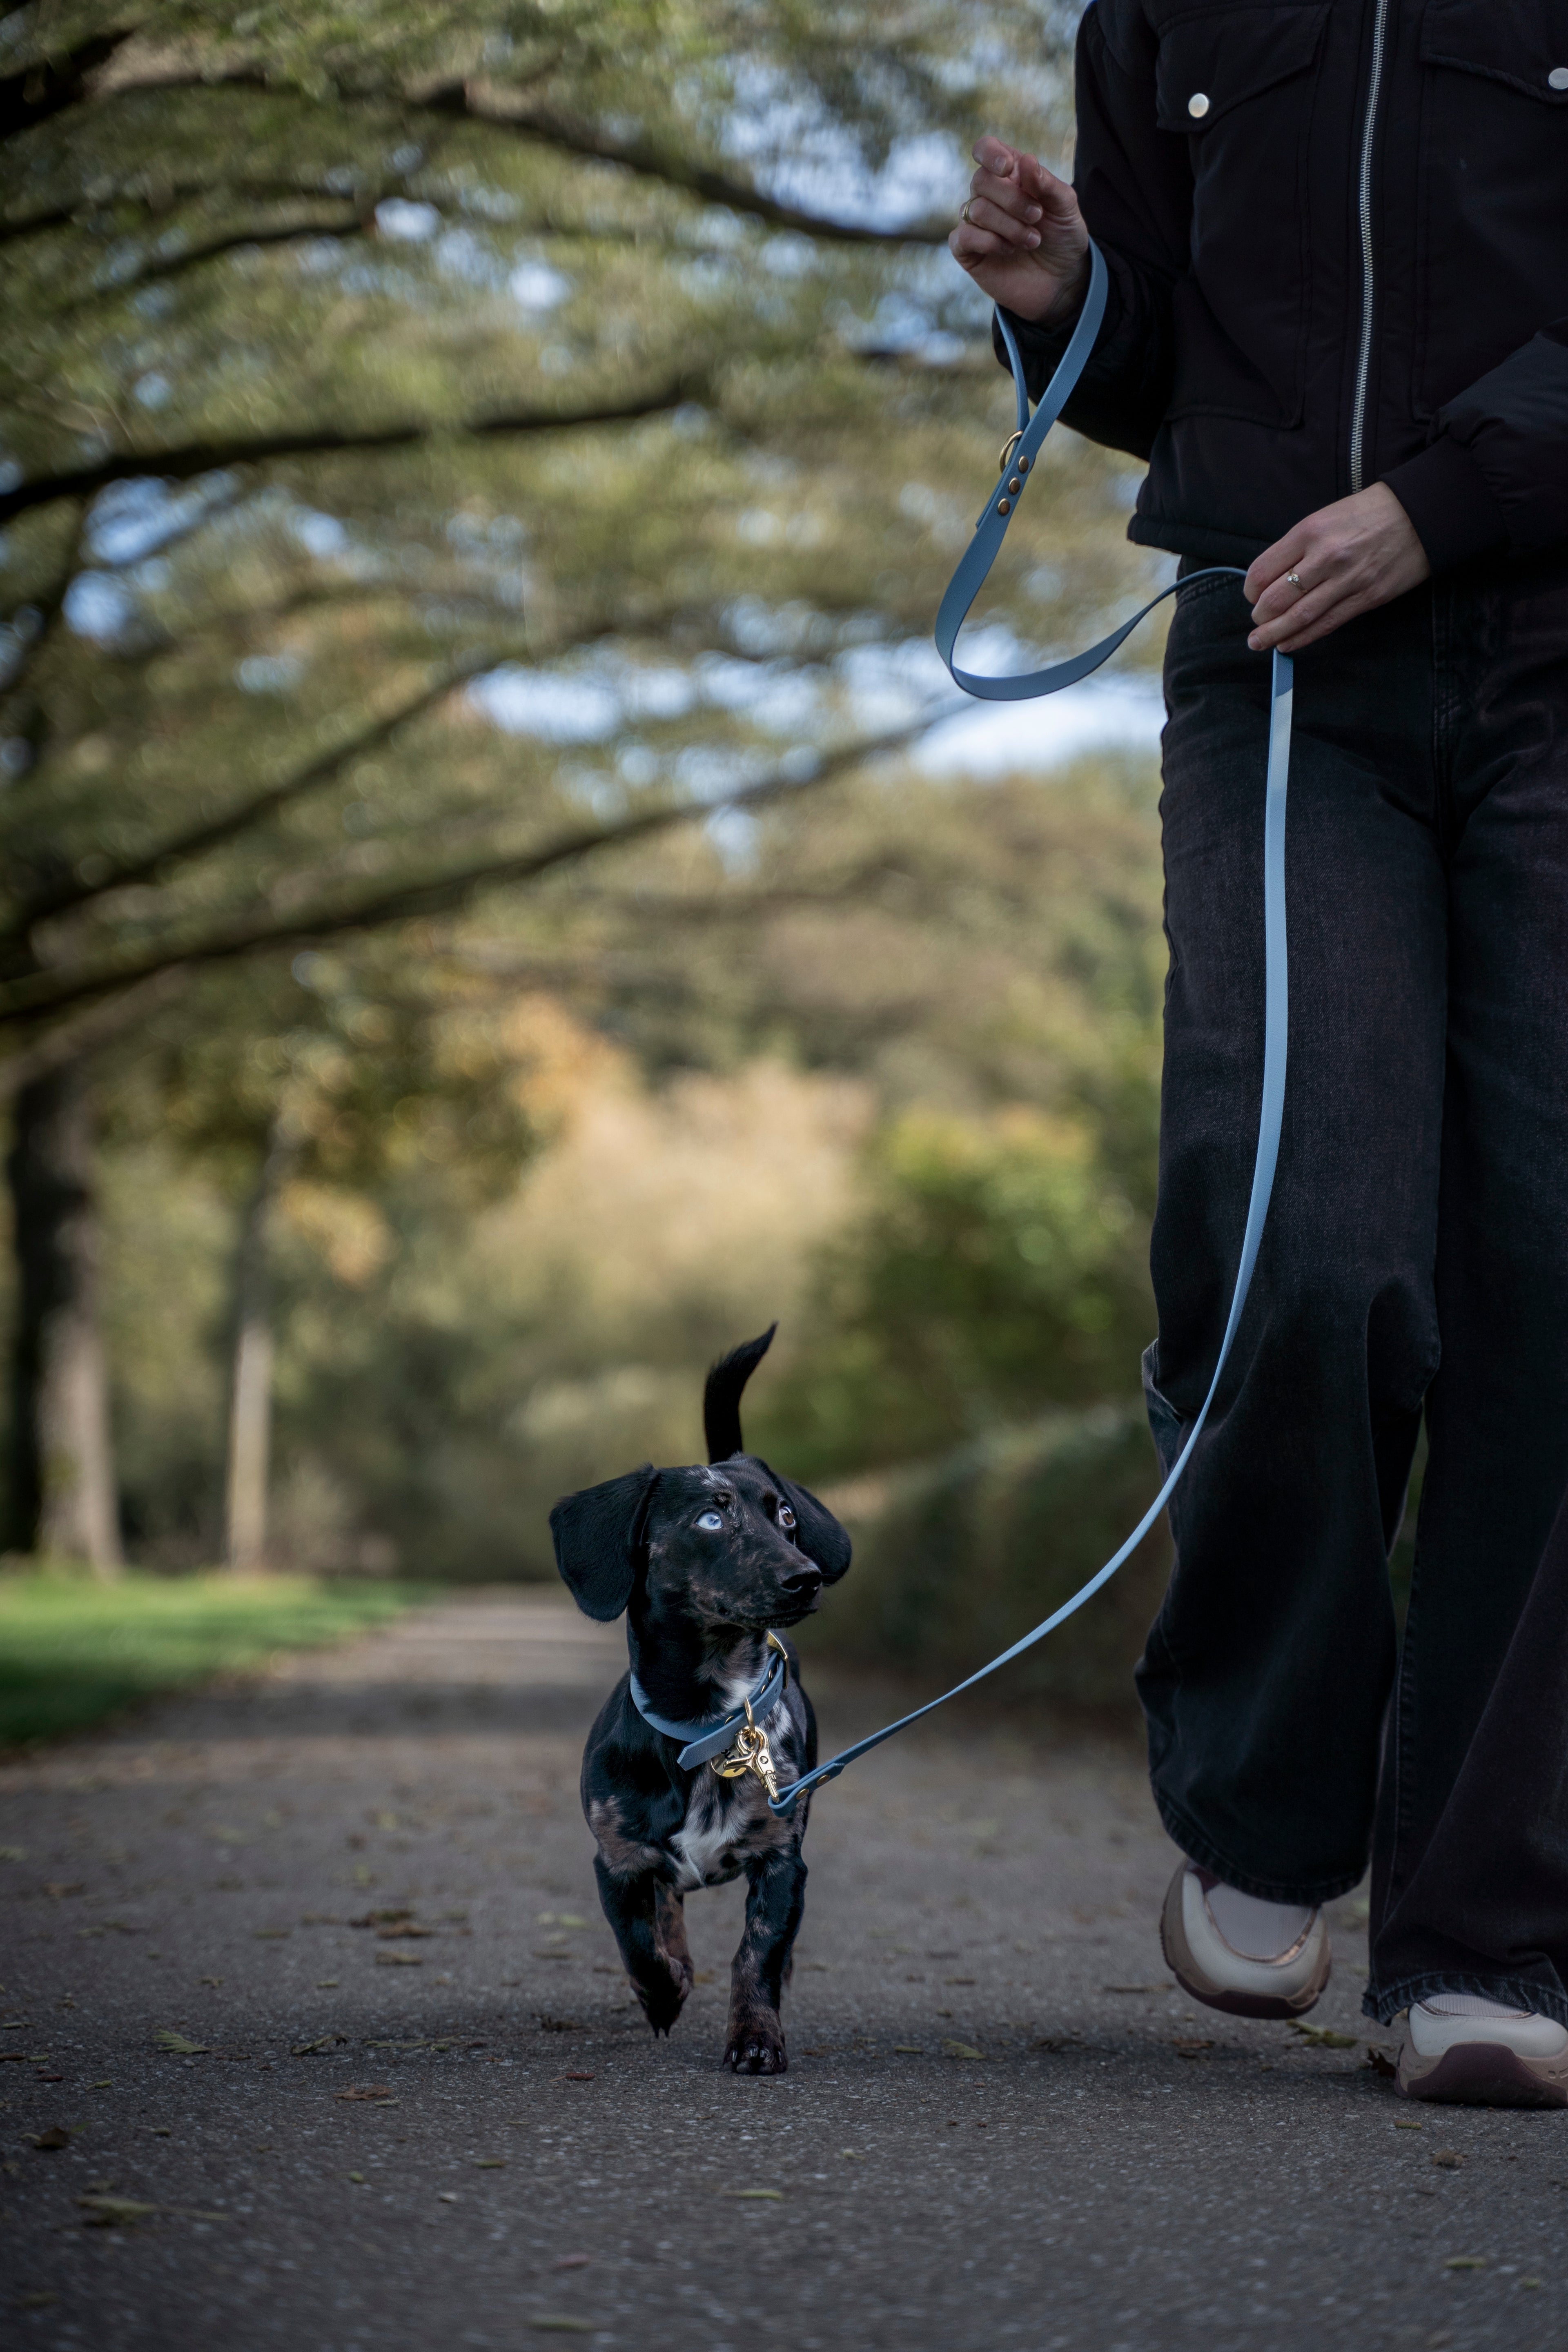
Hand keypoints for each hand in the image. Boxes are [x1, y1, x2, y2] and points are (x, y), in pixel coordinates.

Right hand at [948, 136, 1089, 326]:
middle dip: (1012, 199)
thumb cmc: (1062, 238)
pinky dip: (989, 242)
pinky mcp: (968, 252)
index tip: (1008, 168)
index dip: (990, 153)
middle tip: (1037, 217)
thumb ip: (1047, 183)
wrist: (1062, 281)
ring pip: (976, 209)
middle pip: (981, 180)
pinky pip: (963, 237)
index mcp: (1010, 176)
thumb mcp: (1066, 207)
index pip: (985, 149)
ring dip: (1009, 225)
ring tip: (1033, 241)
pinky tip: (1009, 250)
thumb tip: (1025, 160)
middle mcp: (989, 196)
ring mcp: (976, 224)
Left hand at [1244, 484, 1430, 653]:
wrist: (1420, 514)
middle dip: (1260, 617)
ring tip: (1259, 643)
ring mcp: (1347, 579)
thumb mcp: (1327, 517)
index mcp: (1310, 531)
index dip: (1251, 590)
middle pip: (1276, 599)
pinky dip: (1303, 638)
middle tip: (1257, 623)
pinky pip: (1327, 624)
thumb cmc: (1370, 513)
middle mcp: (1325, 556)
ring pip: (1299, 617)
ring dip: (1274, 635)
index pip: (1264, 570)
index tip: (1252, 596)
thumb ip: (1300, 546)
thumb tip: (1274, 578)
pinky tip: (1288, 644)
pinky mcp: (1367, 598)